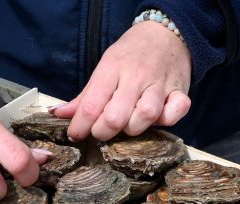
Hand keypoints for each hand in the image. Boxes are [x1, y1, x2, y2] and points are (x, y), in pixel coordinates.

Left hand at [52, 21, 191, 140]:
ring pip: (145, 117)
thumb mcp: (104, 68)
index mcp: (112, 69)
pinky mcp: (180, 91)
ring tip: (127, 123)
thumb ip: (84, 96)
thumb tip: (58, 114)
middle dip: (103, 132)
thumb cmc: (130, 55)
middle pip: (115, 118)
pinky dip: (168, 119)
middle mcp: (135, 77)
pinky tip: (157, 119)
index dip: (80, 127)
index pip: (91, 106)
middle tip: (101, 130)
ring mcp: (160, 84)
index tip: (76, 134)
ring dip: (133, 128)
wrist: (165, 33)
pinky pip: (177, 111)